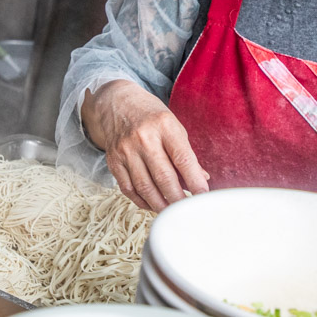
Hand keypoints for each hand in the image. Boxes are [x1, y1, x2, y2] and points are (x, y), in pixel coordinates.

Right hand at [81, 79, 209, 210]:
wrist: (118, 104)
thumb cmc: (151, 117)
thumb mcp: (174, 127)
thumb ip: (186, 154)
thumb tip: (201, 180)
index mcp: (164, 125)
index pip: (183, 159)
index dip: (195, 181)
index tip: (203, 197)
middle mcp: (143, 137)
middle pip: (163, 177)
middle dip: (178, 199)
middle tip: (187, 210)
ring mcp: (125, 150)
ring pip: (145, 187)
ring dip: (160, 204)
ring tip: (171, 211)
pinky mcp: (113, 161)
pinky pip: (128, 189)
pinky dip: (142, 201)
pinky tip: (152, 204)